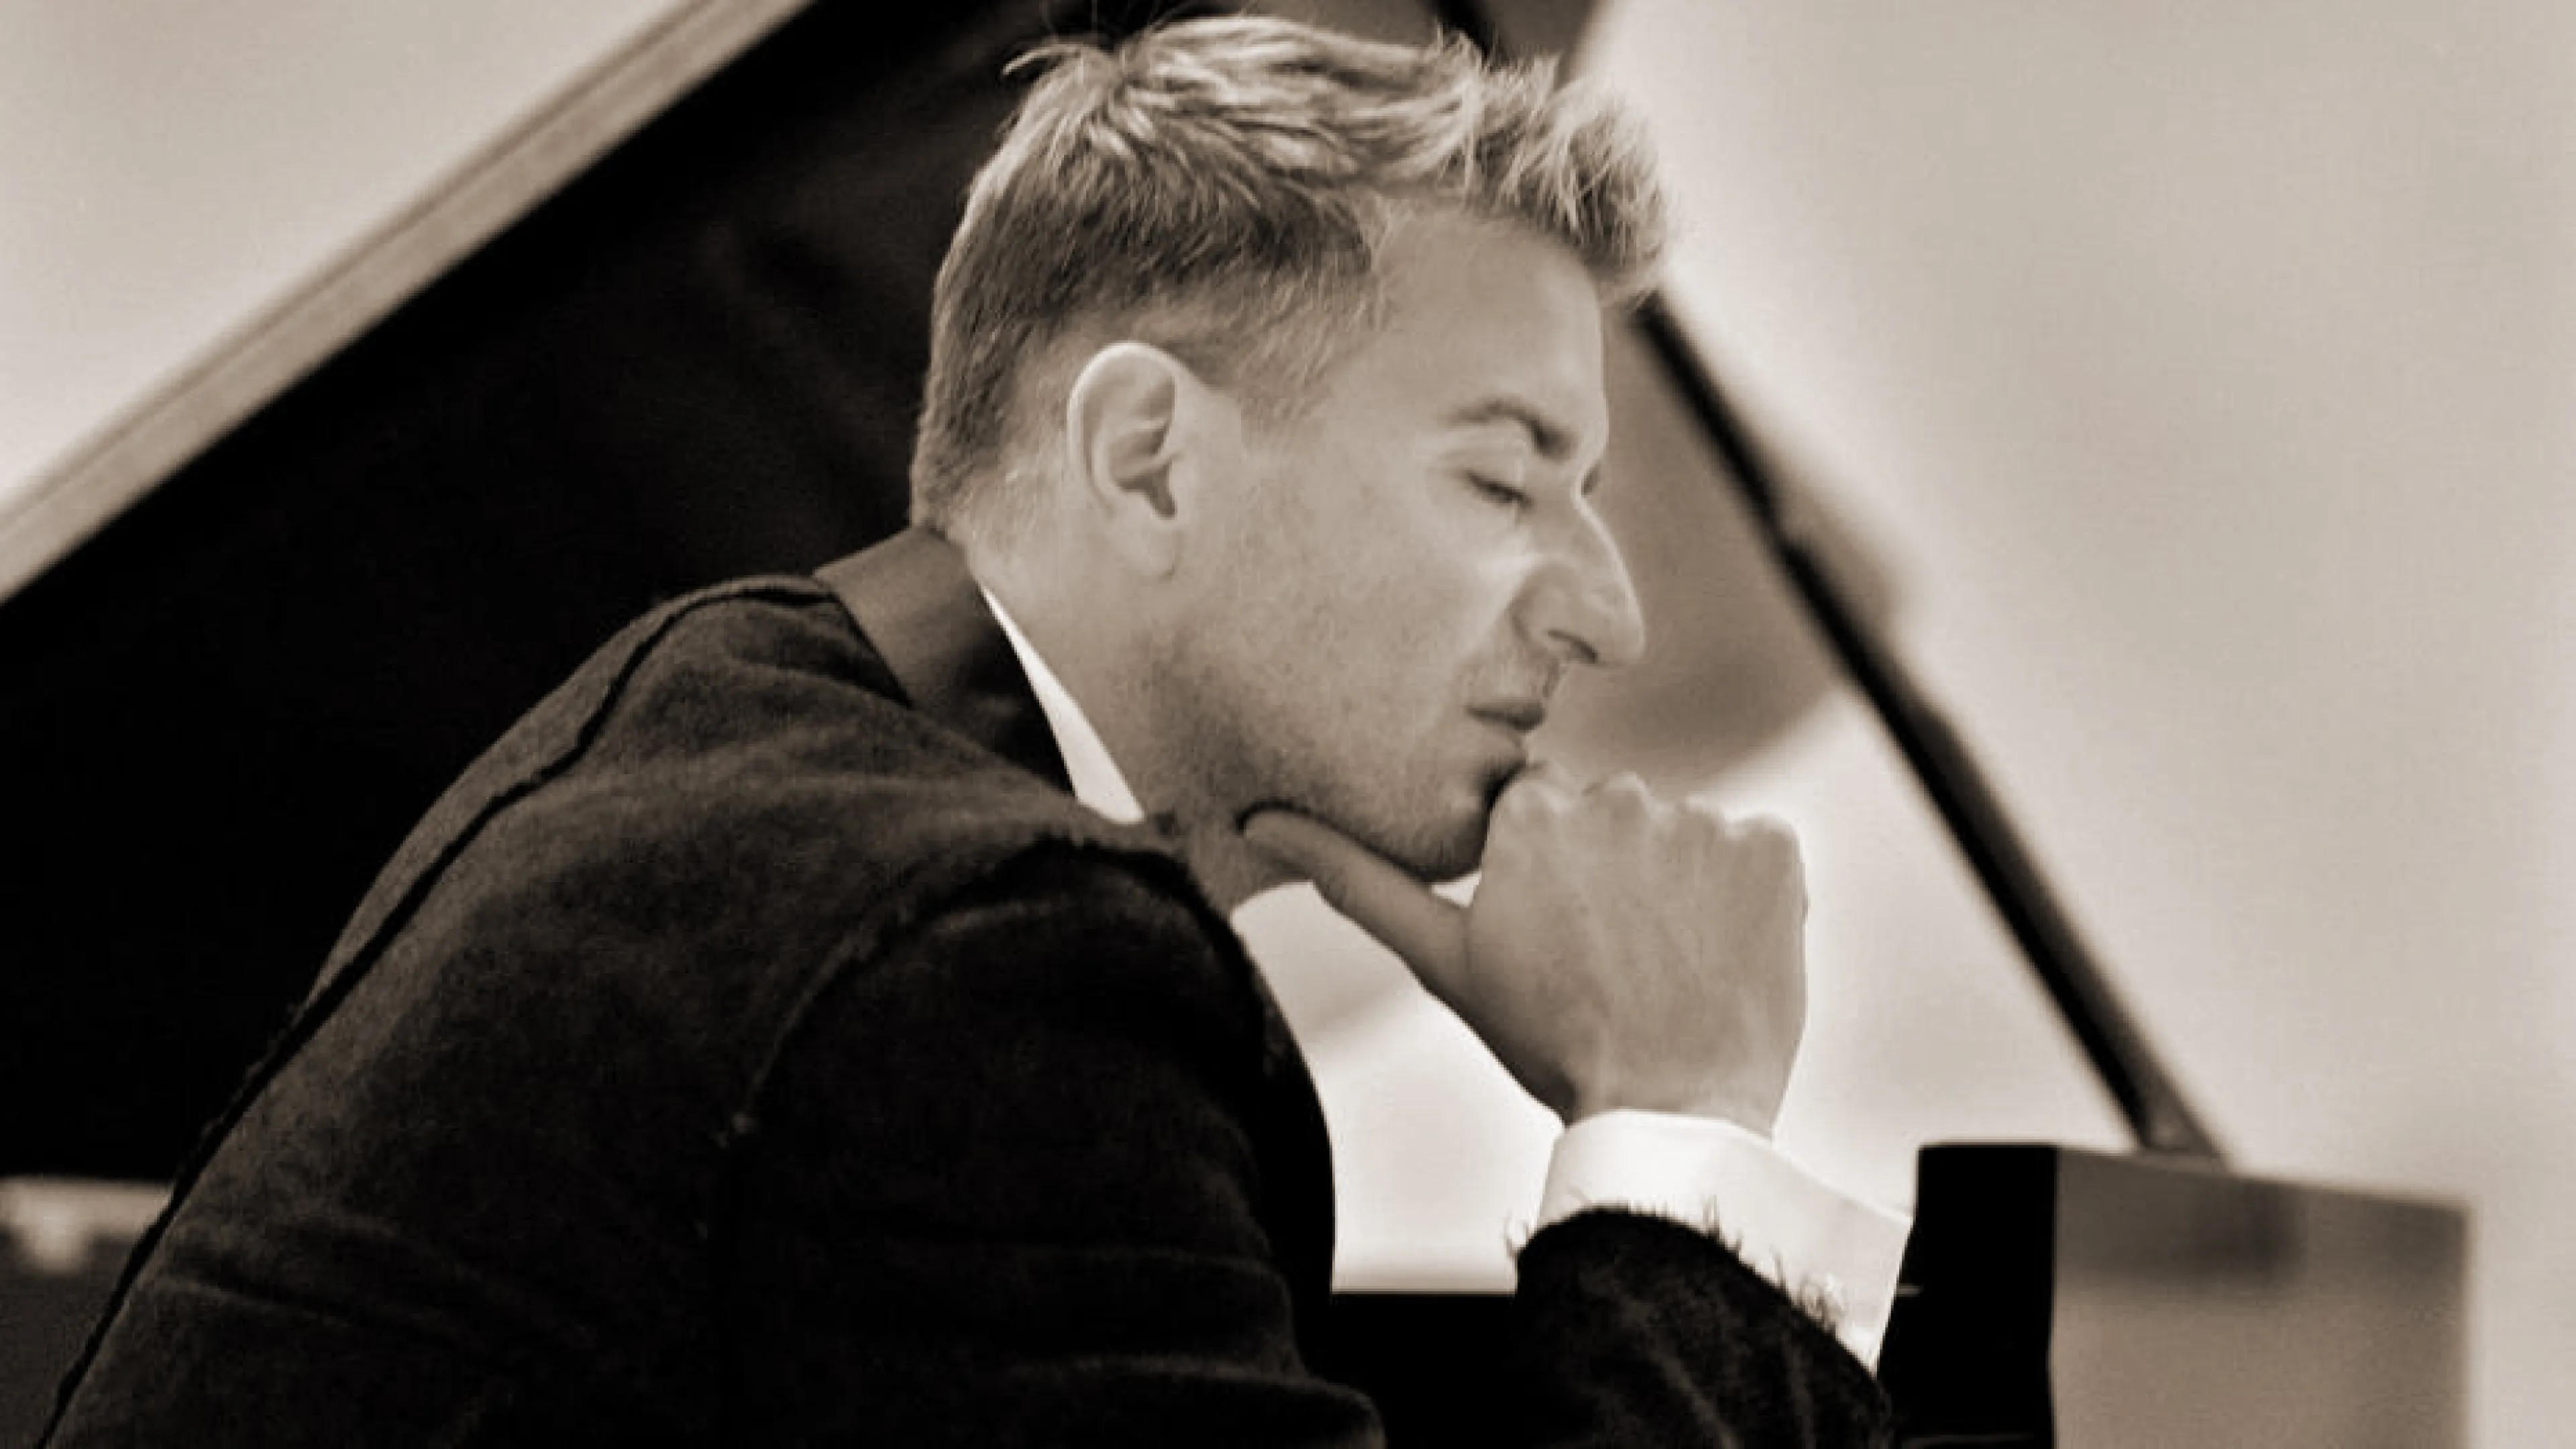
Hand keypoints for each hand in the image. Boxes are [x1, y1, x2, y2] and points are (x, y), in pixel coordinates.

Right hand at [1242, 765, 1806, 1132]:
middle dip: (1613, 868)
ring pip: (1682, 834)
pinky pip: (1755, 848)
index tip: (1558, 928)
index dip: (1549, 869)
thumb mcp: (1442, 961)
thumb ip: (1355, 878)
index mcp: (1530, 812)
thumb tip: (1259, 820)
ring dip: (1679, 884)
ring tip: (1666, 963)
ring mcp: (1701, 820)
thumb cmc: (1546, 1041)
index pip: (1540, 805)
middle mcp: (1615, 794)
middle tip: (1610, 957)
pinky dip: (1744, 895)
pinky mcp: (1772, 848)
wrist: (1668, 1115)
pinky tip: (1718, 952)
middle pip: (1612, 811)